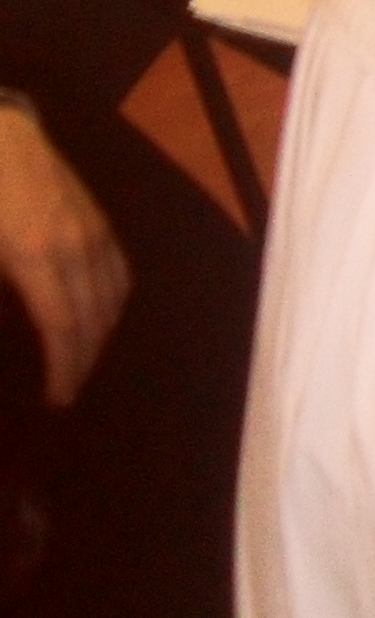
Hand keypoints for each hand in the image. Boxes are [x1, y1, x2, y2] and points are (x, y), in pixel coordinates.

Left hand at [0, 107, 128, 408]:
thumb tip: (7, 332)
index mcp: (37, 256)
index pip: (64, 326)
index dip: (65, 368)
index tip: (58, 400)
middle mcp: (76, 246)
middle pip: (94, 317)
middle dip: (84, 359)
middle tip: (68, 391)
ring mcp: (92, 229)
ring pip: (114, 295)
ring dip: (102, 333)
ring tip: (82, 360)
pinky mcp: (97, 218)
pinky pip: (120, 269)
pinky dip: (114, 300)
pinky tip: (101, 314)